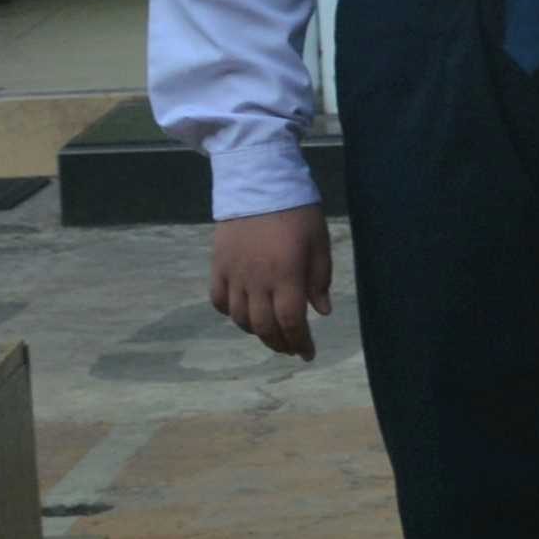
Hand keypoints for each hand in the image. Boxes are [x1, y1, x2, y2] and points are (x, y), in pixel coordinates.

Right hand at [208, 205, 330, 359]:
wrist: (258, 183)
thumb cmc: (297, 212)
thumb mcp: (320, 243)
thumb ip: (320, 279)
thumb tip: (321, 311)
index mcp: (286, 275)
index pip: (291, 322)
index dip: (299, 342)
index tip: (308, 354)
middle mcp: (257, 280)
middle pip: (263, 326)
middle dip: (279, 343)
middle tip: (291, 347)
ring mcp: (233, 274)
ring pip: (239, 318)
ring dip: (256, 331)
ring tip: (271, 332)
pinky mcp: (217, 266)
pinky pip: (218, 300)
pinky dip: (230, 313)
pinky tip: (243, 312)